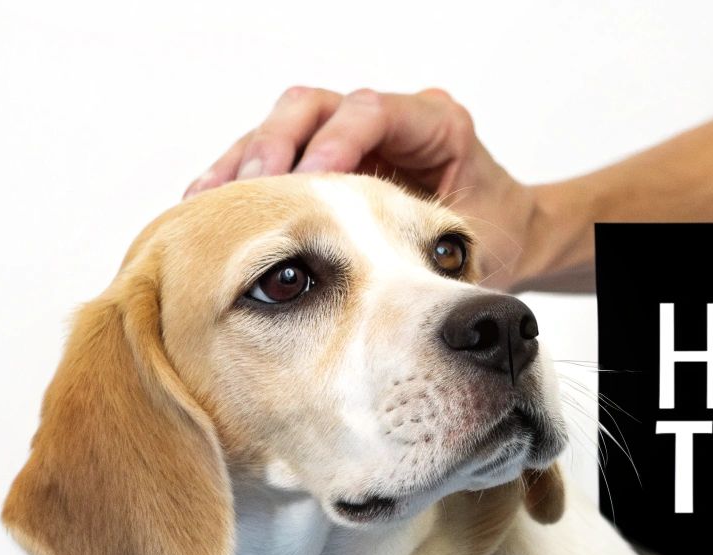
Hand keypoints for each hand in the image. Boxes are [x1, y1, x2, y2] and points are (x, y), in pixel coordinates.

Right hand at [185, 86, 538, 289]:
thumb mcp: (481, 253)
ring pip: (284, 127)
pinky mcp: (324, 157)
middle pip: (315, 108)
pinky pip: (273, 156)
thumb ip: (446, 259)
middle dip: (276, 146)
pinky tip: (207, 213)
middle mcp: (391, 118)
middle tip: (248, 189)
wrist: (506, 241)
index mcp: (438, 125)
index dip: (337, 143)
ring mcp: (352, 133)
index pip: (374, 112)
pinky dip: (241, 182)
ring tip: (207, 203)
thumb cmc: (500, 242)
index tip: (307, 183)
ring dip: (244, 163)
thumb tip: (411, 289)